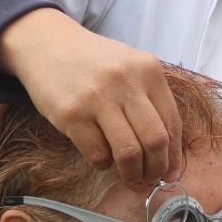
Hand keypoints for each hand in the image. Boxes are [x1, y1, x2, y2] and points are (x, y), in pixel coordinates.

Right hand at [0, 8, 182, 184]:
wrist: (46, 44)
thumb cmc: (93, 61)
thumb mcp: (129, 67)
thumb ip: (149, 99)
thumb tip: (168, 152)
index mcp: (148, 69)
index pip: (172, 122)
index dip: (174, 154)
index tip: (170, 171)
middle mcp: (126, 82)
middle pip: (155, 140)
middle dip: (156, 167)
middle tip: (149, 177)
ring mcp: (97, 97)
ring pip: (129, 152)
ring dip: (132, 173)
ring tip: (128, 175)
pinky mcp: (71, 114)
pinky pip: (97, 153)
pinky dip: (103, 164)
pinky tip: (101, 159)